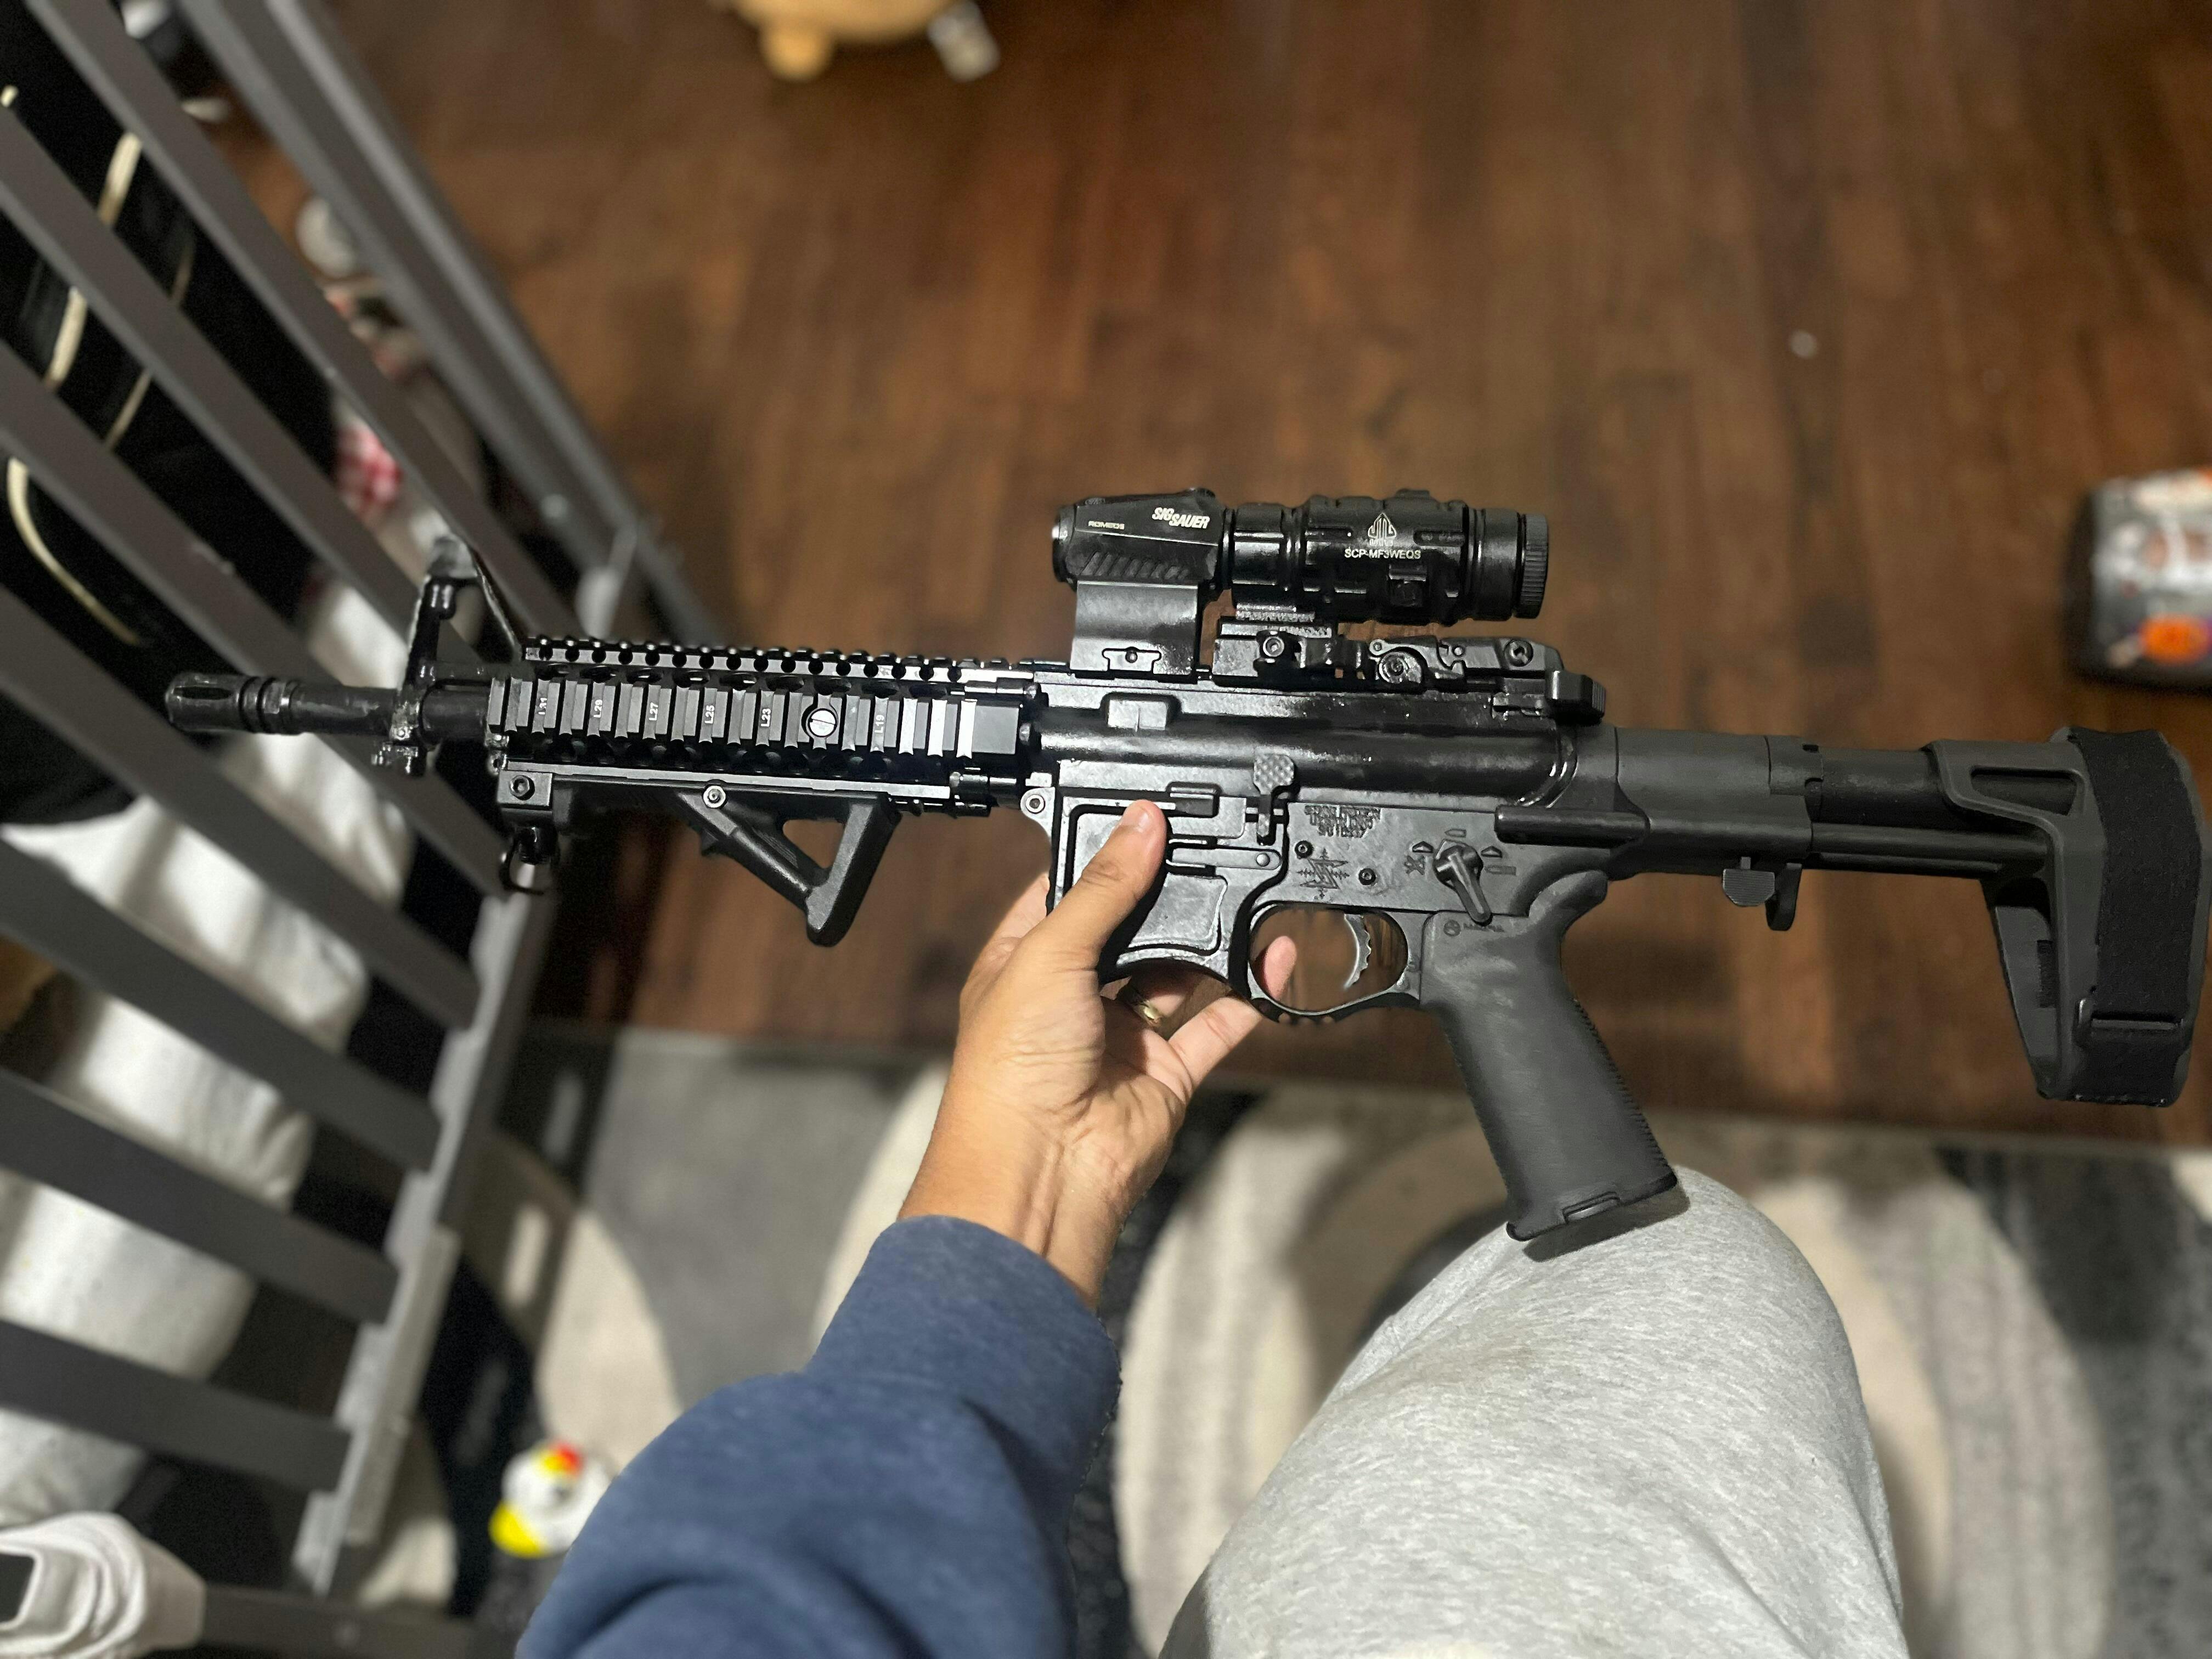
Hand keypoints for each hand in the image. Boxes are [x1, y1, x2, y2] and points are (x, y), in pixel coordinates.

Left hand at [900, 800, 1294, 1302]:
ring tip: (1244, 891)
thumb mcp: (1049, 953)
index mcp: (1024, 960)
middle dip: (1165, 895)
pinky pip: (1217, 1023)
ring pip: (1178, 972)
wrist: (1040, 1170)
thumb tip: (1141, 824)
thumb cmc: (1011, 1068)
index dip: (1106, 856)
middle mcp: (1072, 995)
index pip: (1068, 891)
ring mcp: (1122, 1034)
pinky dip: (1248, 991)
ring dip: (1209, 938)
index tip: (1149, 818)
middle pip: (1130, 928)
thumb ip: (1103, 890)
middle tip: (1209, 847)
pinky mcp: (1166, 1071)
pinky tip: (1272, 955)